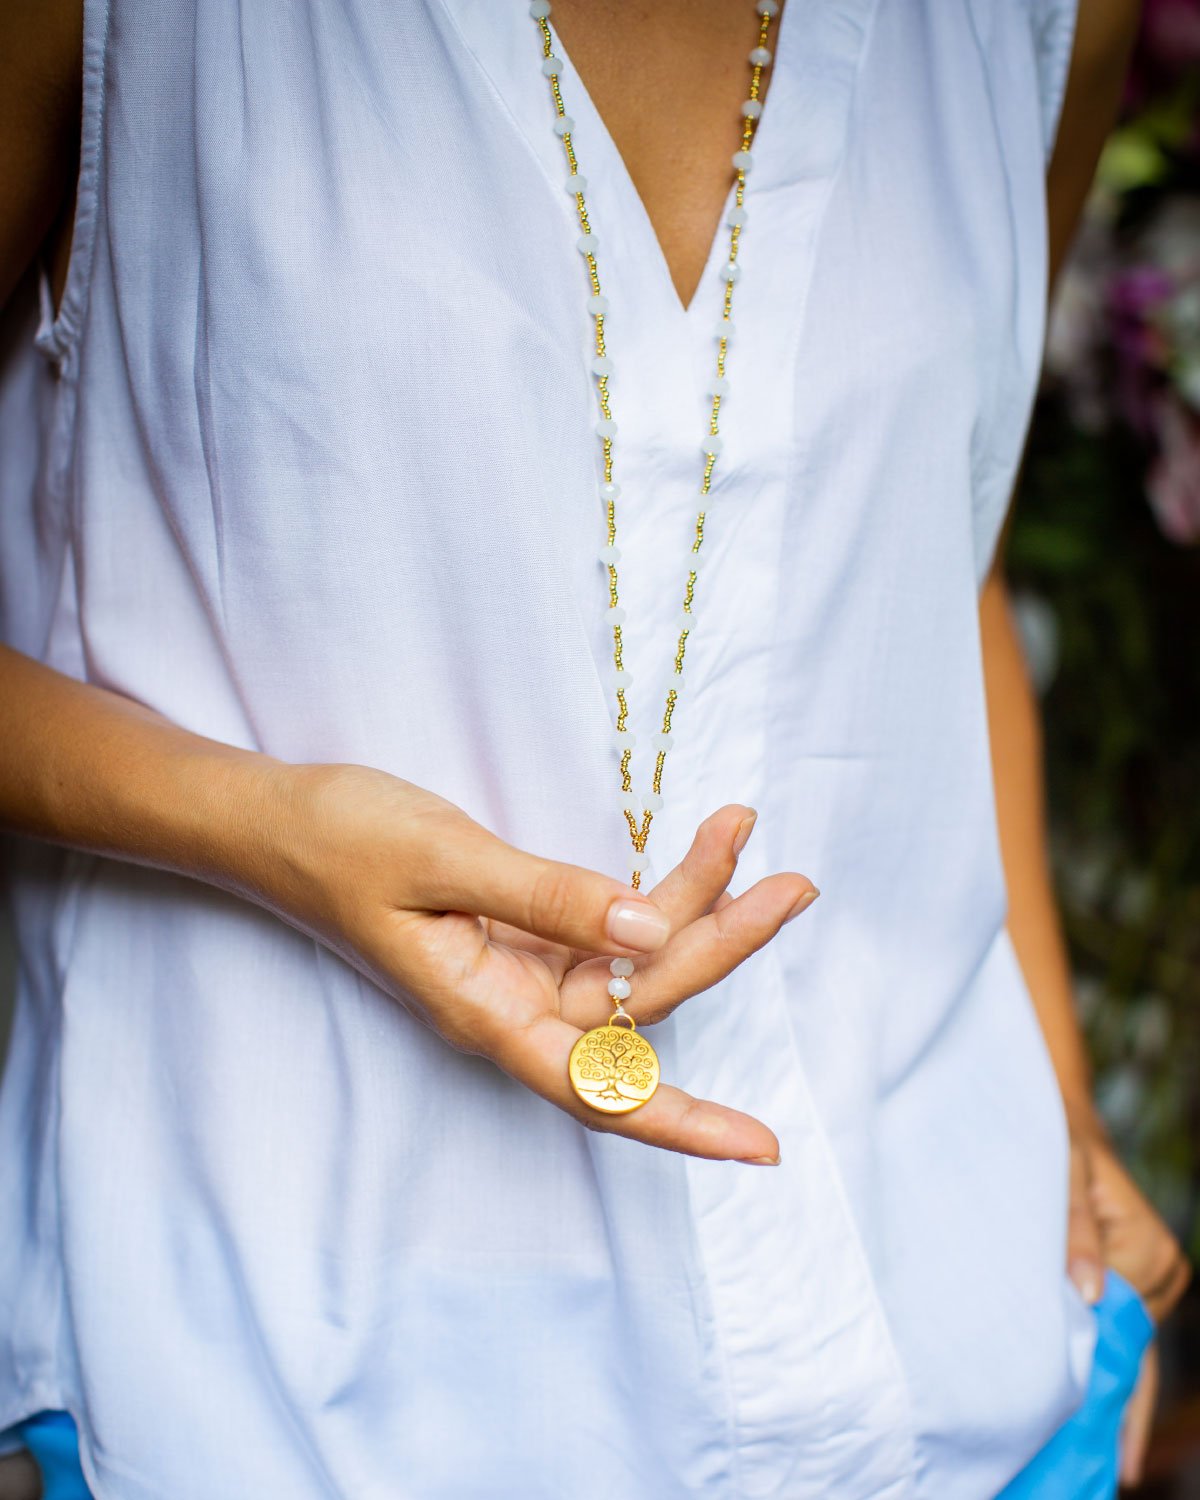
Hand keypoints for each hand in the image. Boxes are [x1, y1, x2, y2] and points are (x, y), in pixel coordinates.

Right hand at [263, 763, 816, 1161]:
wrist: (281, 822)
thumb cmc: (343, 843)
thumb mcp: (443, 859)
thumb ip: (545, 895)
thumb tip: (647, 927)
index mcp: (486, 1014)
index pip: (599, 1090)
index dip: (681, 1125)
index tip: (760, 1149)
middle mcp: (514, 1006)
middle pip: (639, 1005)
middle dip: (719, 946)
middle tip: (791, 886)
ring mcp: (522, 971)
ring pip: (632, 959)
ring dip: (696, 902)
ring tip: (745, 833)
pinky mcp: (524, 933)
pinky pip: (608, 926)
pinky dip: (654, 887)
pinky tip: (696, 850)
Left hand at [1065, 1109, 1190, 1486]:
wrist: (1057, 1110)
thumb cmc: (1053, 1140)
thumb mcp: (1057, 1178)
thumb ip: (1073, 1235)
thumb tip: (1087, 1296)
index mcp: (1148, 1252)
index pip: (1123, 1333)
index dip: (1102, 1386)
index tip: (1092, 1443)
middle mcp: (1161, 1271)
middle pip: (1136, 1352)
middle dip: (1115, 1410)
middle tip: (1097, 1475)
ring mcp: (1154, 1276)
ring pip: (1131, 1346)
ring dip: (1111, 1390)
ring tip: (1091, 1460)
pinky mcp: (1138, 1276)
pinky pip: (1125, 1331)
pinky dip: (1114, 1368)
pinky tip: (1105, 1417)